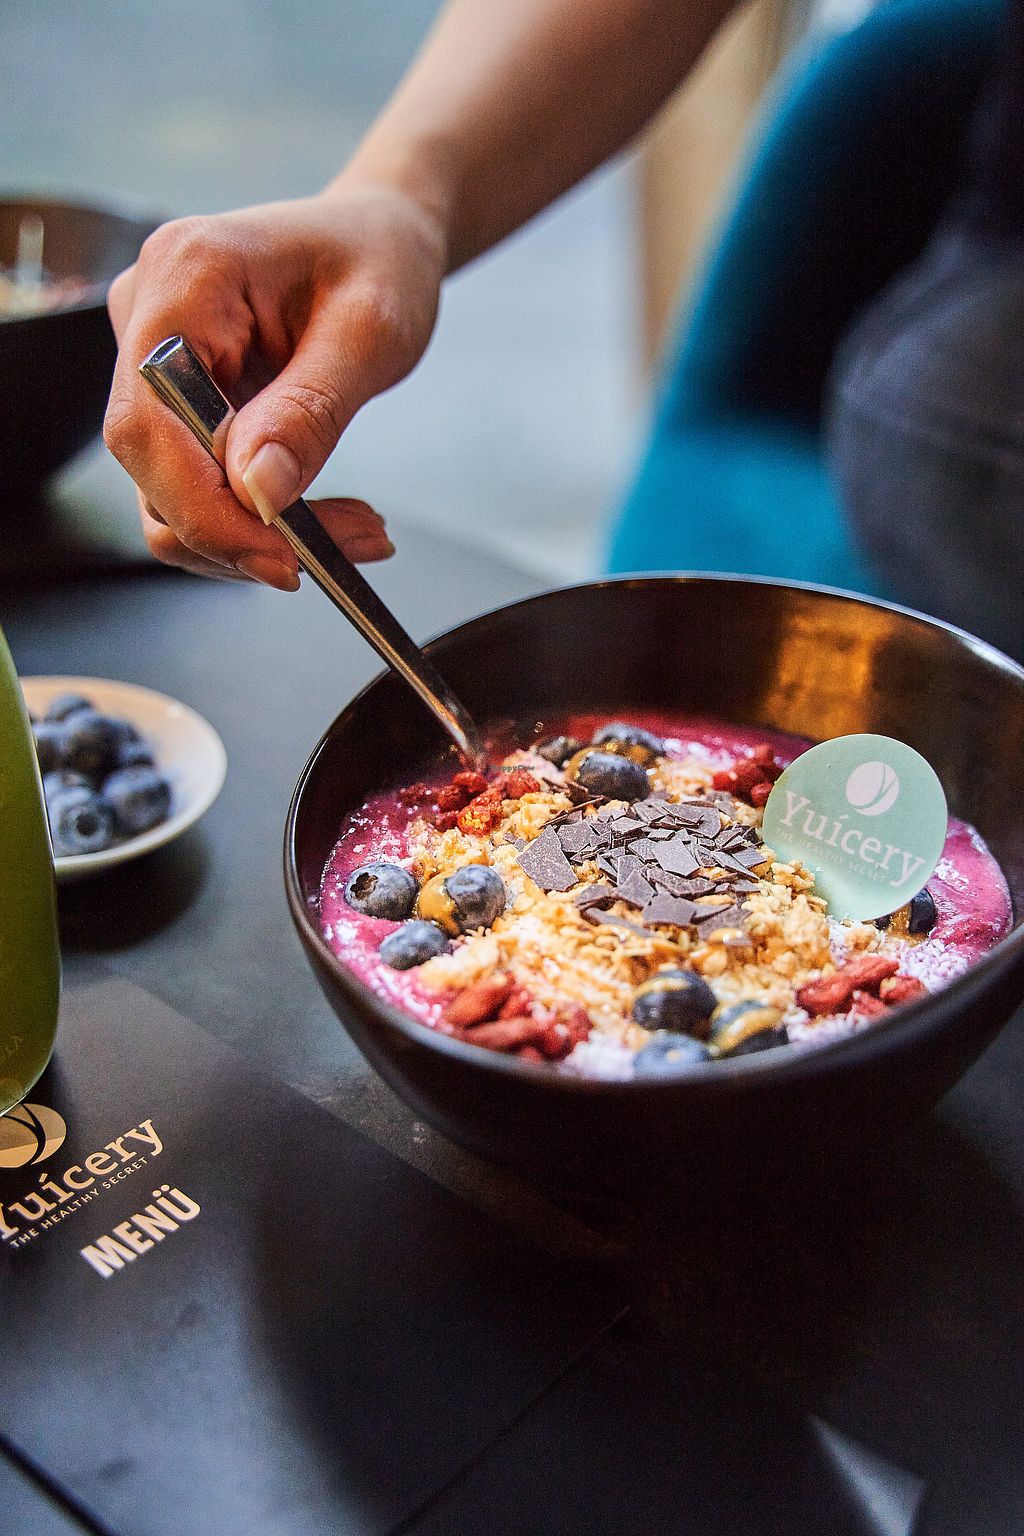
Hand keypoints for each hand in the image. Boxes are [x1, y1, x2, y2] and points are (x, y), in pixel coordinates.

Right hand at [103, 185, 445, 587]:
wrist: (378, 238)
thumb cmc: (379, 259)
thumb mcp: (370, 331)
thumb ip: (310, 410)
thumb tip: (257, 491)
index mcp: (184, 277)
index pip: (149, 425)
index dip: (204, 509)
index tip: (282, 557)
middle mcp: (146, 316)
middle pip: (154, 471)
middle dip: (246, 532)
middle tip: (352, 546)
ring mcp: (151, 362)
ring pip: (173, 496)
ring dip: (261, 535)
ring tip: (359, 531)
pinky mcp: (175, 401)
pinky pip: (199, 488)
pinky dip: (262, 519)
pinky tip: (331, 517)